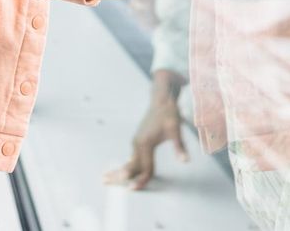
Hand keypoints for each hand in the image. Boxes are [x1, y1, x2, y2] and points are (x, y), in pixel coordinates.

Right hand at [104, 71, 188, 189]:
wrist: (162, 99)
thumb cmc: (169, 114)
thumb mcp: (176, 130)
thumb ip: (179, 147)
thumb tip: (185, 161)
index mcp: (146, 143)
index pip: (145, 167)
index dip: (141, 180)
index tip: (134, 190)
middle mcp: (138, 143)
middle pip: (130, 164)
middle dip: (119, 176)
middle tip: (103, 183)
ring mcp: (137, 141)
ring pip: (129, 160)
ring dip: (119, 170)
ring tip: (105, 178)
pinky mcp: (138, 139)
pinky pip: (132, 156)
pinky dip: (126, 164)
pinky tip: (121, 169)